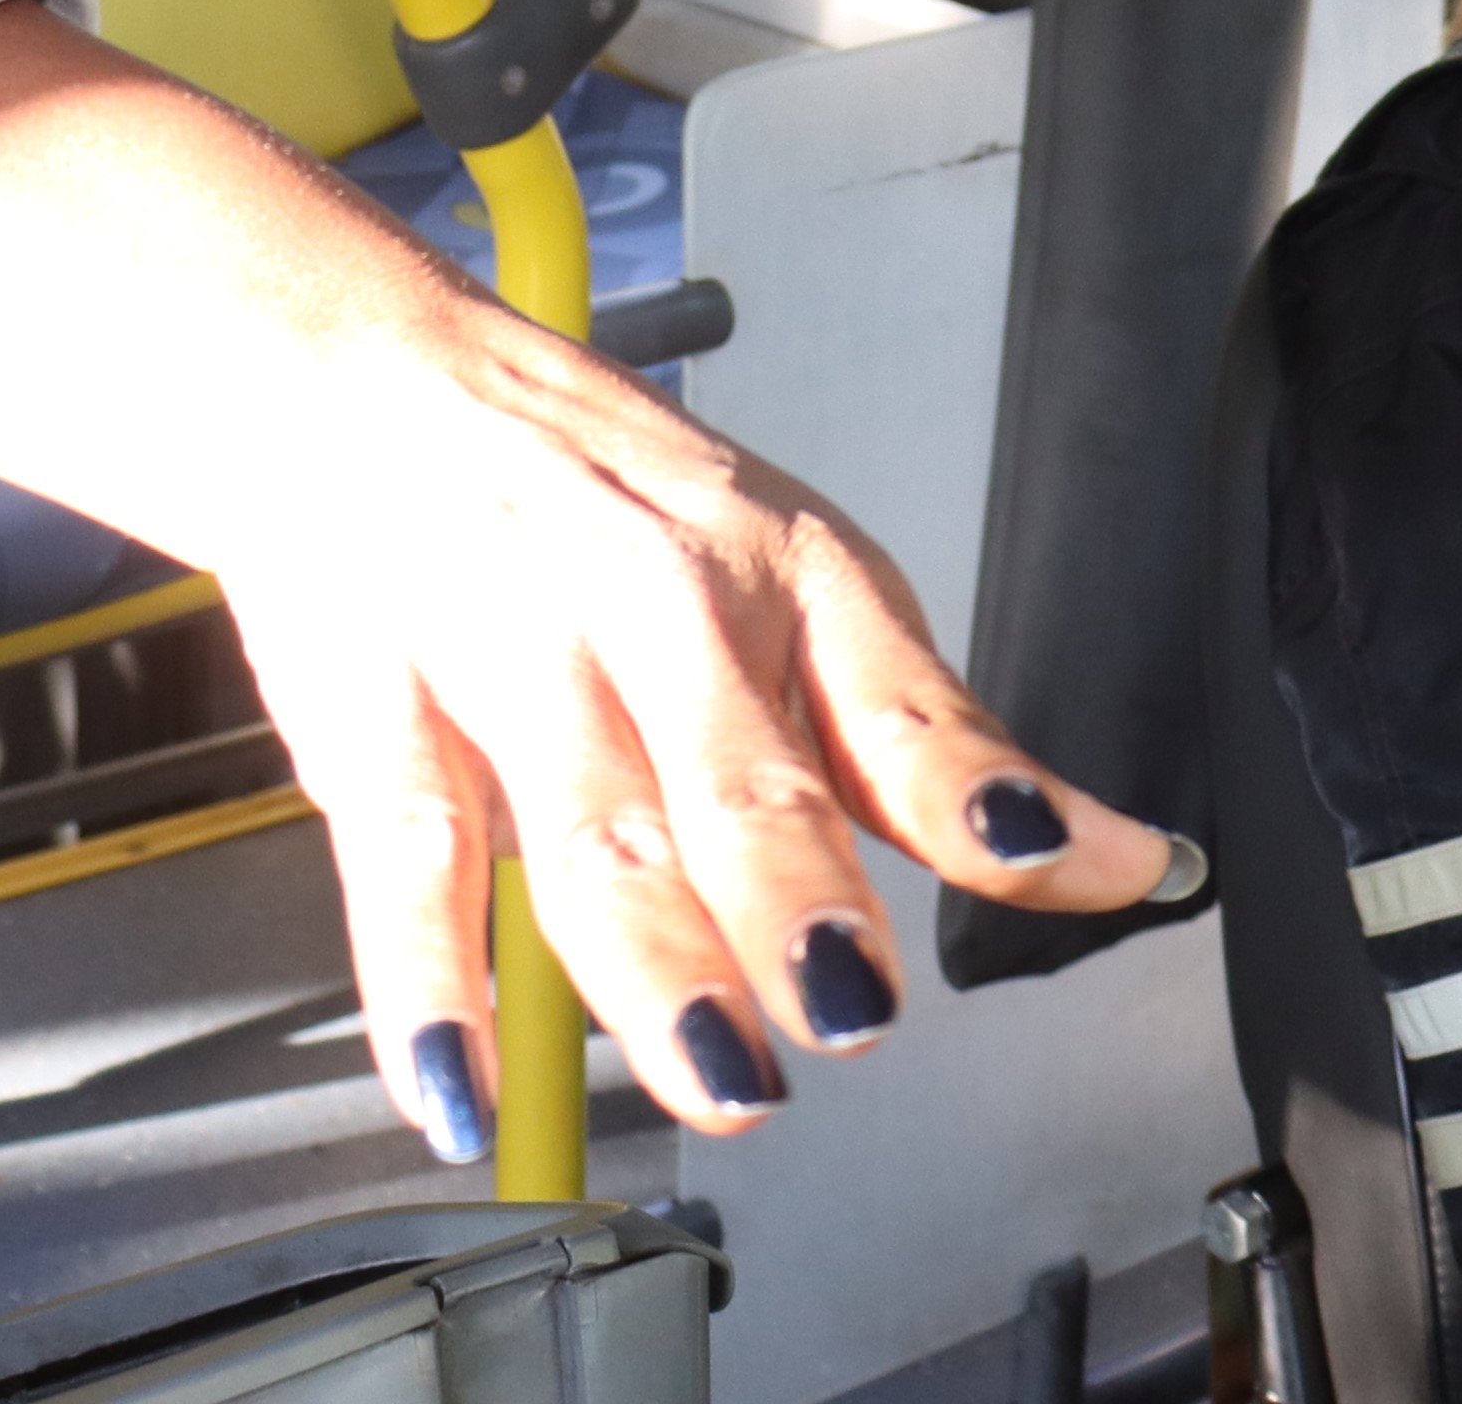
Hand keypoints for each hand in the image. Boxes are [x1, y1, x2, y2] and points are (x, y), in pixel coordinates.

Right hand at [0, 4, 1186, 1159]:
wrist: (358, 375)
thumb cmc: (595, 493)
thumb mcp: (786, 570)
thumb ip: (923, 742)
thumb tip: (1102, 860)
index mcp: (769, 569)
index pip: (895, 692)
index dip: (979, 787)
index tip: (1058, 861)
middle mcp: (645, 609)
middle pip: (731, 774)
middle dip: (796, 901)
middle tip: (849, 1015)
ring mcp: (503, 661)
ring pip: (585, 829)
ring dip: (656, 965)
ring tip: (725, 1081)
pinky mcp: (375, 718)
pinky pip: (406, 865)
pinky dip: (431, 988)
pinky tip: (463, 1087)